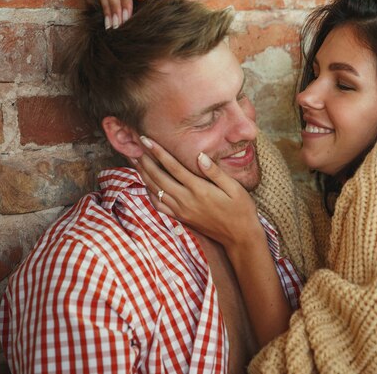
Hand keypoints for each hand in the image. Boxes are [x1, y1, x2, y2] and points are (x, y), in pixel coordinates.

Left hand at [132, 136, 263, 249]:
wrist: (239, 237)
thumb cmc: (241, 209)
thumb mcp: (234, 188)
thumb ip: (215, 172)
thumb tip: (199, 156)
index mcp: (199, 189)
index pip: (173, 167)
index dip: (158, 152)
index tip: (146, 140)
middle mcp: (186, 200)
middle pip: (158, 178)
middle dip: (145, 161)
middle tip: (135, 147)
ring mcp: (182, 210)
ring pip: (156, 191)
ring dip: (144, 175)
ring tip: (135, 162)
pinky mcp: (181, 218)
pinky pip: (160, 206)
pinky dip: (150, 194)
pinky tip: (147, 185)